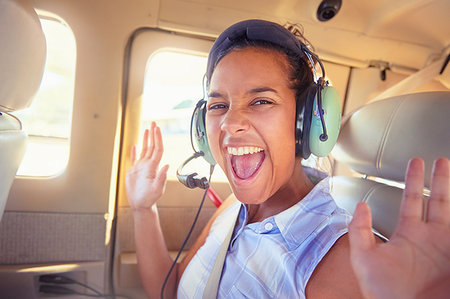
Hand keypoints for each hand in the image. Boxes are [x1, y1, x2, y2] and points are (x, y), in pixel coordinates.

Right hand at [126, 122, 168, 210]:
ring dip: (146, 139)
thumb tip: (167, 165)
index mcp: (153, 167)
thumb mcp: (157, 189)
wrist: (141, 204)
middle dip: (153, 134)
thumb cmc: (149, 198)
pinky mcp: (134, 171)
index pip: (157, 149)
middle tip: (154, 122)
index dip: (158, 138)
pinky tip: (135, 145)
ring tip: (147, 129)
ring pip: (144, 149)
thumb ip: (161, 177)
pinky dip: (135, 151)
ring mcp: (141, 167)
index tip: (157, 128)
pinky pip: (134, 158)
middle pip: (152, 146)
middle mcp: (148, 165)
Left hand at [348, 157, 449, 298]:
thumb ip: (359, 231)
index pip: (411, 199)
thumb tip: (361, 205)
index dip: (414, 180)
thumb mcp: (364, 259)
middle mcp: (430, 237)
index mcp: (409, 233)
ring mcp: (447, 247)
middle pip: (438, 200)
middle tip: (440, 160)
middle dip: (440, 179)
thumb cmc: (383, 292)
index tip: (416, 163)